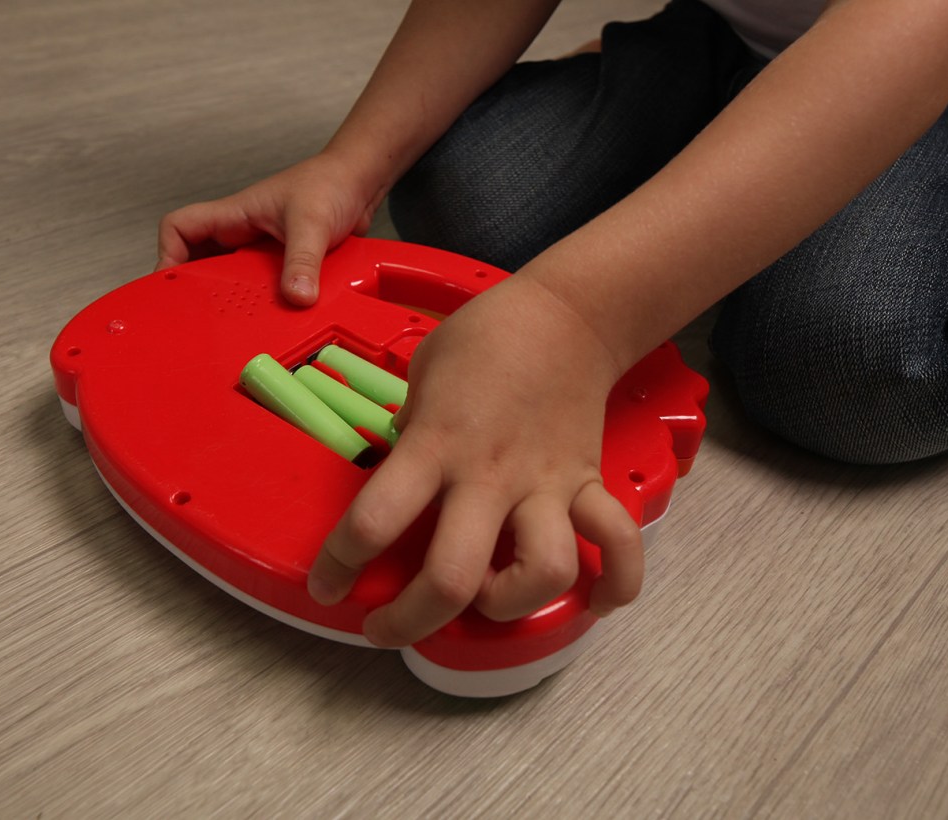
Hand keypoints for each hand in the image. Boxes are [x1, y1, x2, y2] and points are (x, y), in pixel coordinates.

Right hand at [156, 152, 385, 305]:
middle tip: (200, 317)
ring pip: (231, 279)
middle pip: (200, 262)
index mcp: (234, 216)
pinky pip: (262, 288)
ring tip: (233, 323)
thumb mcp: (312, 223)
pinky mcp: (282, 265)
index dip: (167, 254)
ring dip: (233, 299)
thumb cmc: (330, 184)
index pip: (180, 228)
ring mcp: (260, 251)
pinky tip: (271, 318)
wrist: (360, 182)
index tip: (172, 286)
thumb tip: (297, 297)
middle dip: (198, 289)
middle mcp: (241, 234)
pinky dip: (263, 303)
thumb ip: (302, 260)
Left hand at [306, 274, 644, 646]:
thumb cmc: (482, 340)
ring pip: (546, 572)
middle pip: (454, 577)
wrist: (566, 314)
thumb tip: (398, 483)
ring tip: (486, 598)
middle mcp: (490, 474)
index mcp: (435, 443)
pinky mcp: (589, 484)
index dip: (340, 565)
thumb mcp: (421, 377)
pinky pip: (619, 544)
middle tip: (387, 629)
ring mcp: (547, 483)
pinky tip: (595, 601)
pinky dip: (615, 583)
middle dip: (412, 620)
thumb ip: (408, 437)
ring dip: (511, 605)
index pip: (376, 518)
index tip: (328, 587)